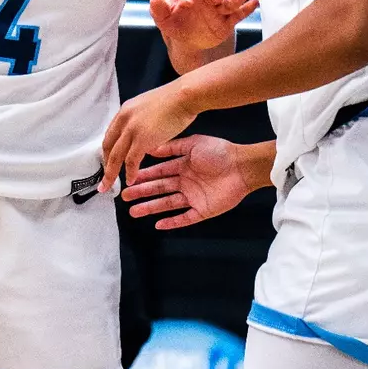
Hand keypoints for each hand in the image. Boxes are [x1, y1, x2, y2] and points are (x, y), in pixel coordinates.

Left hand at [101, 81, 197, 191]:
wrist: (184, 95)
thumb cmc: (175, 99)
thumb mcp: (149, 107)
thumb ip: (142, 121)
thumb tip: (144, 134)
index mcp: (125, 111)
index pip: (110, 134)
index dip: (108, 150)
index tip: (107, 161)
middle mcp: (124, 120)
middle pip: (108, 146)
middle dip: (105, 165)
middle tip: (102, 179)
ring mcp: (131, 130)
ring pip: (115, 156)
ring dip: (111, 174)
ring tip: (108, 186)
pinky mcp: (142, 140)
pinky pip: (131, 161)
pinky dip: (129, 172)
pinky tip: (130, 180)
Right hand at [121, 135, 252, 228]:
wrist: (242, 166)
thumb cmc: (220, 151)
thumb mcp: (193, 143)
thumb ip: (173, 147)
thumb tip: (152, 148)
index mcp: (183, 166)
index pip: (159, 172)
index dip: (144, 176)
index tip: (129, 178)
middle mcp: (185, 182)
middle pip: (159, 189)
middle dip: (142, 193)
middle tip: (125, 197)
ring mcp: (193, 197)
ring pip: (167, 204)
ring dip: (151, 208)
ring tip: (134, 212)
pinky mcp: (203, 210)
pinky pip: (185, 218)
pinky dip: (172, 222)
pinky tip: (159, 225)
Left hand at [151, 0, 258, 50]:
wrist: (187, 40)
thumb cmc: (175, 24)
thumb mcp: (164, 19)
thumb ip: (159, 10)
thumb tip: (154, 0)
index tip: (185, 3)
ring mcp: (219, 10)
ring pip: (228, 2)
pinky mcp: (228, 21)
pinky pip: (238, 14)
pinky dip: (247, 9)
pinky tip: (254, 3)